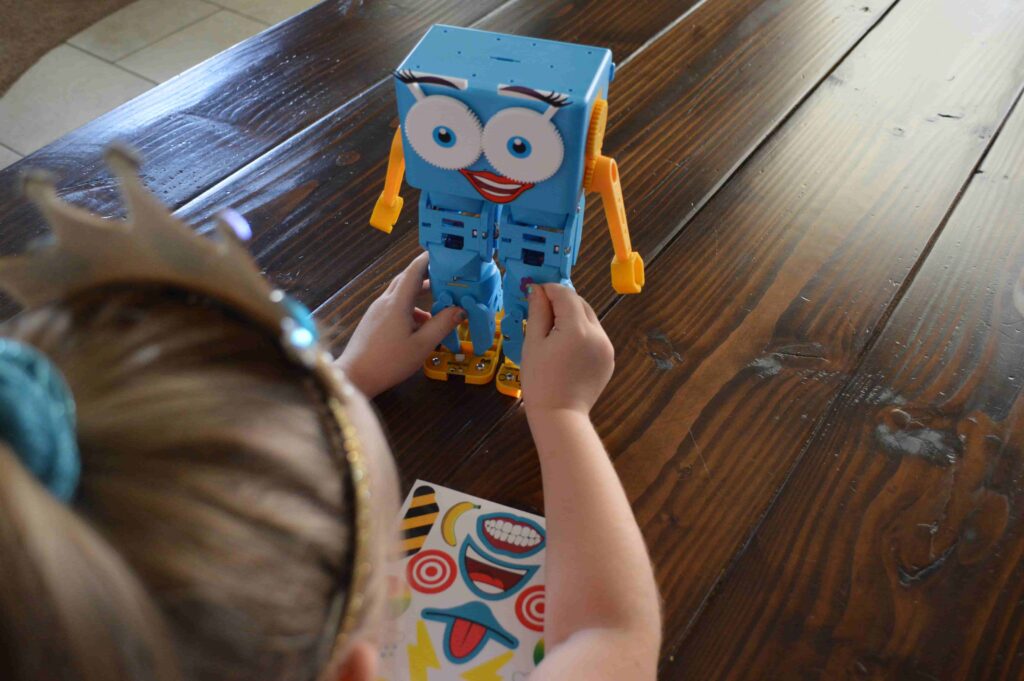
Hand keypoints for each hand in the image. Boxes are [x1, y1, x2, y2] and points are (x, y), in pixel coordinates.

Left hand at [336, 252, 462, 397]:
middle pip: (407, 279)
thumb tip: (460, 310)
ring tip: (438, 304)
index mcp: (397, 302)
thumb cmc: (389, 361)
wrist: (356, 376)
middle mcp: (385, 301)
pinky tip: (421, 325)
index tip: (444, 253)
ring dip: (419, 295)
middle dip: (426, 275)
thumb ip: (442, 325)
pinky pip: (394, 306)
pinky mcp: (373, 320)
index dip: (428, 259)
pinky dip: (410, 308)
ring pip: (401, 294)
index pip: (414, 271)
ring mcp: (377, 311)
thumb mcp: (422, 345)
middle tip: (446, 276)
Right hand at [520, 284, 613, 415]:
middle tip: (541, 309)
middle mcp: (598, 333)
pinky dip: (582, 332)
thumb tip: (537, 289)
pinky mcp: (609, 358)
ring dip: (573, 316)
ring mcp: (607, 347)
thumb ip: (538, 312)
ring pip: (589, 319)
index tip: (535, 292)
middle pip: (581, 304)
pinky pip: (595, 336)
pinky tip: (566, 346)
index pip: (566, 295)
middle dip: (562, 301)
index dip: (549, 289)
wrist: (560, 415)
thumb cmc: (540, 380)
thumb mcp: (533, 343)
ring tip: (553, 330)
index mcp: (577, 328)